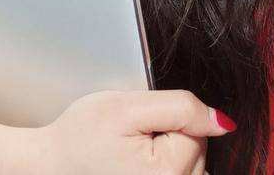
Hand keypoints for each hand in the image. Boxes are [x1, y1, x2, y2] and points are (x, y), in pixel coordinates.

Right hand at [34, 88, 233, 174]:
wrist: (51, 165)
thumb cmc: (82, 136)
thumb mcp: (126, 106)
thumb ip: (179, 107)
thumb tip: (222, 121)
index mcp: (167, 174)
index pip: (197, 129)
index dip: (167, 117)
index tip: (137, 125)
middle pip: (198, 149)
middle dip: (171, 135)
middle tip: (131, 137)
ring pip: (192, 165)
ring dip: (169, 154)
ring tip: (133, 153)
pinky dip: (166, 167)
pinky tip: (139, 168)